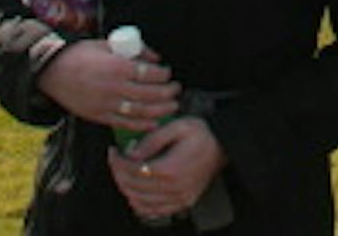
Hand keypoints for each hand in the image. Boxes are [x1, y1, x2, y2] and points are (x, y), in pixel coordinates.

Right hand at [34, 38, 180, 134]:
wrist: (53, 71)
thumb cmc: (81, 55)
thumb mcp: (107, 44)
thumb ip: (134, 50)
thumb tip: (156, 59)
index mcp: (117, 66)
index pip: (150, 73)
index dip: (164, 75)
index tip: (168, 74)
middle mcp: (114, 87)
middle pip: (149, 94)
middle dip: (167, 93)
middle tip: (176, 90)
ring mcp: (106, 104)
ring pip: (140, 111)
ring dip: (160, 110)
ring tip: (172, 106)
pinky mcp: (99, 116)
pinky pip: (124, 123)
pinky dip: (141, 125)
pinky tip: (153, 123)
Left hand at [110, 116, 226, 222]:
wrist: (224, 145)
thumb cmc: (202, 133)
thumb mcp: (178, 126)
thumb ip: (152, 140)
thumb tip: (131, 154)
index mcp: (170, 168)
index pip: (132, 170)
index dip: (117, 162)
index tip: (113, 152)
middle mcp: (174, 188)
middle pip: (133, 187)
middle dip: (118, 174)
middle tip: (115, 161)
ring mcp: (179, 198)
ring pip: (140, 202)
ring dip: (126, 188)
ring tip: (123, 174)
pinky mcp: (183, 202)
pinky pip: (154, 211)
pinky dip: (140, 204)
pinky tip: (136, 192)